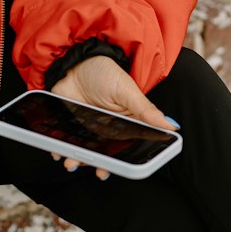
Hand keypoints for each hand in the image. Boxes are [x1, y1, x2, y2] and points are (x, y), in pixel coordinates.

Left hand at [49, 54, 174, 179]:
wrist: (73, 61)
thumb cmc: (104, 72)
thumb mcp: (127, 91)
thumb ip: (146, 110)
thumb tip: (171, 126)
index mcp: (126, 123)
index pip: (128, 147)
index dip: (125, 161)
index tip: (120, 169)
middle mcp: (106, 129)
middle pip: (105, 155)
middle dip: (99, 165)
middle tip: (97, 169)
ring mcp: (86, 129)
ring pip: (84, 152)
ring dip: (78, 161)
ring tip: (72, 162)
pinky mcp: (69, 126)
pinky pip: (64, 143)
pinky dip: (60, 150)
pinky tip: (58, 152)